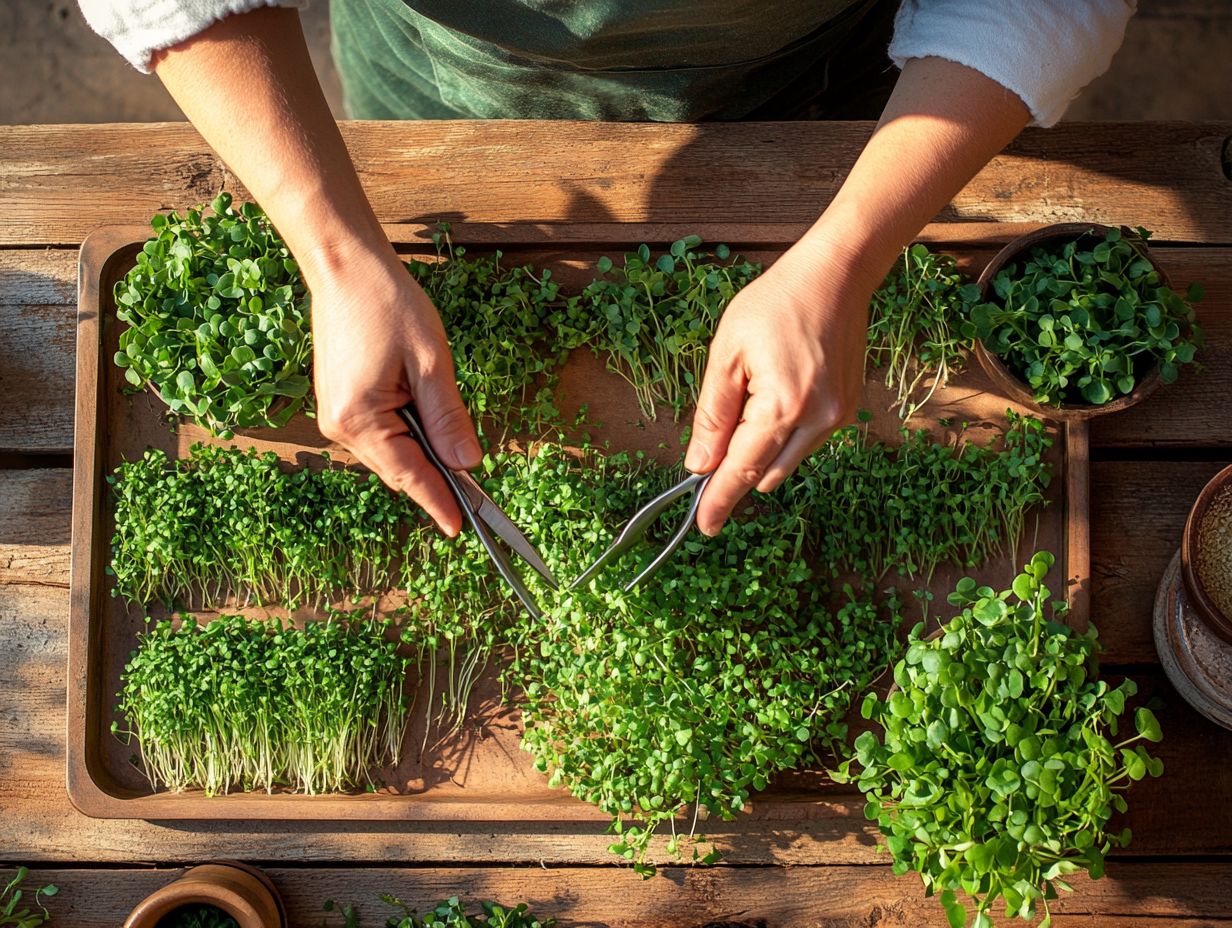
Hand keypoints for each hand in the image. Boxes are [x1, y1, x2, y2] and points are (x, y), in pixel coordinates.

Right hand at [306, 243, 480, 535]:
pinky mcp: (340, 405)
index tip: (460, 529)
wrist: (345, 268)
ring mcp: (336, 417)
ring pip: (392, 452)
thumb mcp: (431, 362)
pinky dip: (407, 433)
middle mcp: (340, 427)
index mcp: (359, 420)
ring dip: (422, 450)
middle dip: (436, 476)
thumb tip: (468, 463)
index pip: (409, 475)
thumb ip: (449, 416)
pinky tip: (423, 410)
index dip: (438, 502)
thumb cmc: (387, 305)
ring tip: (448, 429)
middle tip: (477, 489)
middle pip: (400, 468)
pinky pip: (382, 434)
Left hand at [683, 234, 876, 534]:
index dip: (719, 500)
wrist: (836, 276)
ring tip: (745, 402)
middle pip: (765, 473)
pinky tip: (771, 398)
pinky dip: (781, 437)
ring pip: (786, 462)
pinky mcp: (847, 411)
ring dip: (759, 452)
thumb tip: (699, 464)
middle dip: (735, 471)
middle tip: (707, 454)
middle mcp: (817, 421)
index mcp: (782, 406)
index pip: (742, 469)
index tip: (704, 526)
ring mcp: (837, 418)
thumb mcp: (726, 353)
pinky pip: (805, 443)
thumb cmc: (775, 304)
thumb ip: (712, 414)